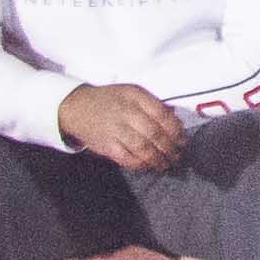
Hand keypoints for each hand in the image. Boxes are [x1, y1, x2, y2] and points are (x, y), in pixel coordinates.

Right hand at [59, 82, 187, 173]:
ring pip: (143, 148)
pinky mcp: (106, 145)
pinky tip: (148, 166)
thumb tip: (175, 118)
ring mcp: (115, 130)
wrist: (76, 107)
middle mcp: (126, 113)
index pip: (162, 115)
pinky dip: (140, 164)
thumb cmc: (110, 100)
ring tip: (166, 165)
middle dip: (170, 148)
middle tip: (178, 156)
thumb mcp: (132, 93)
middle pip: (154, 133)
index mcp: (136, 97)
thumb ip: (153, 104)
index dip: (176, 130)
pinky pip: (126, 158)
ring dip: (158, 159)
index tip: (183, 140)